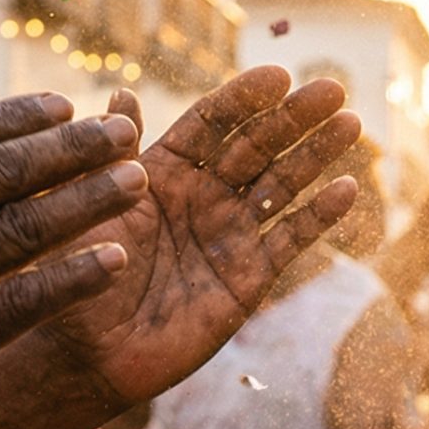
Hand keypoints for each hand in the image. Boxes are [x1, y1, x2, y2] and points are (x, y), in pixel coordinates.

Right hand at [0, 89, 138, 428]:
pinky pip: (22, 304)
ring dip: (87, 200)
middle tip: (124, 129)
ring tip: (137, 180)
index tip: (62, 105)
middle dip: (71, 147)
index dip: (14, 119)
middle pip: (1, 174)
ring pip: (22, 228)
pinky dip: (72, 279)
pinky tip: (115, 261)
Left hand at [47, 70, 360, 404]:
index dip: (244, 99)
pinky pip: (291, 240)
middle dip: (294, 117)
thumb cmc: (77, 277)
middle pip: (257, 146)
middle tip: (332, 88)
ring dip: (317, 154)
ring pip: (282, 185)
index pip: (212, 124)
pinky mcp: (250, 277)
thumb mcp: (89, 210)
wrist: (91, 354)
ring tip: (350, 123)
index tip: (277, 75)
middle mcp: (203, 196)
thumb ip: (112, 158)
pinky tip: (346, 189)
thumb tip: (123, 94)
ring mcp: (230, 234)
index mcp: (165, 171)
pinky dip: (320, 216)